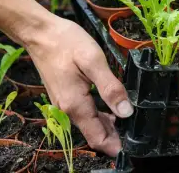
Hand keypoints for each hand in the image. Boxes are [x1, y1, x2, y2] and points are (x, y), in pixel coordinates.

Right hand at [24, 15, 132, 155]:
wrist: (40, 32)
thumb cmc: (65, 42)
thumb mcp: (93, 60)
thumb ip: (110, 87)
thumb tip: (127, 111)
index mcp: (75, 104)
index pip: (97, 138)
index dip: (116, 145)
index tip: (135, 144)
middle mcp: (67, 109)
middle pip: (95, 133)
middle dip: (116, 135)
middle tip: (138, 128)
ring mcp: (65, 103)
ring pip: (90, 124)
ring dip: (109, 125)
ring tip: (131, 116)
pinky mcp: (65, 96)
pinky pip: (85, 113)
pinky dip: (100, 114)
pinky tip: (113, 105)